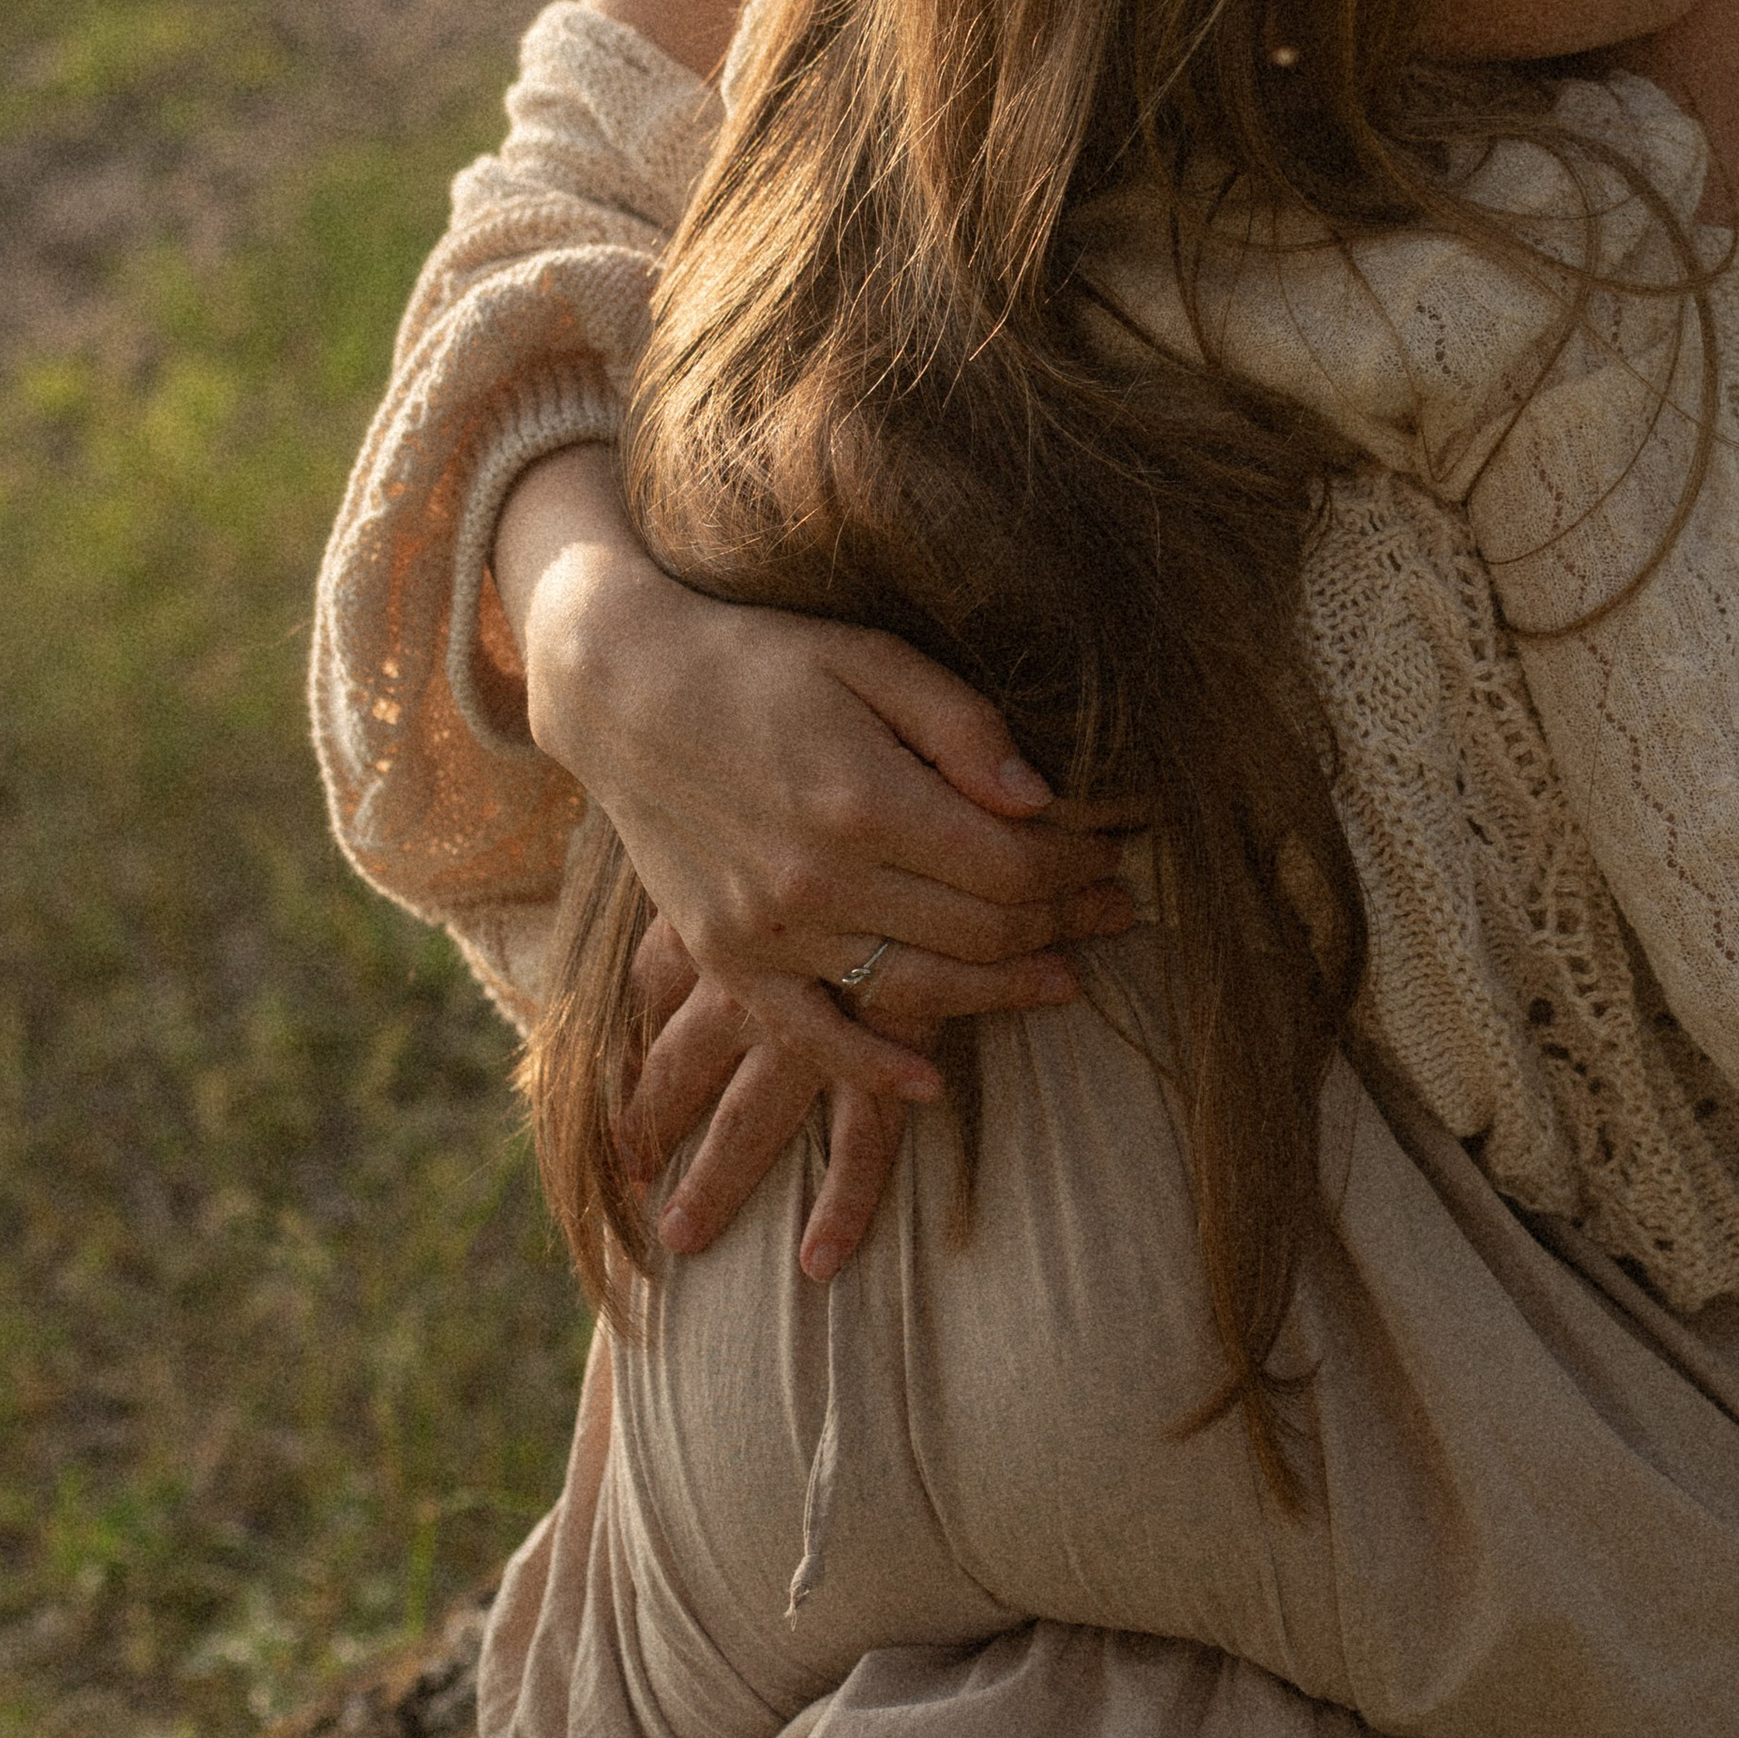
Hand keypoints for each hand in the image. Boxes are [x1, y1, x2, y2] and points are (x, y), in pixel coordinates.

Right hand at [496, 451, 1136, 1257]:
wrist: (622, 687)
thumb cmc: (760, 657)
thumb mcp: (870, 657)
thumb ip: (960, 726)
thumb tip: (1041, 800)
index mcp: (863, 796)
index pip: (1010, 864)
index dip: (1077, 866)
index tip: (1117, 854)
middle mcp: (817, 877)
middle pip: (979, 930)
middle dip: (1063, 922)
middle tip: (1115, 910)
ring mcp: (767, 928)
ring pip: (916, 987)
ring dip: (1002, 990)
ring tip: (1066, 977)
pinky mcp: (727, 957)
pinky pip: (811, 1035)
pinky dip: (873, 1068)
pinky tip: (931, 1080)